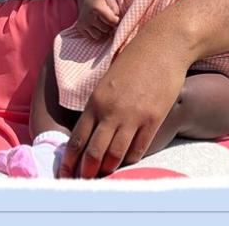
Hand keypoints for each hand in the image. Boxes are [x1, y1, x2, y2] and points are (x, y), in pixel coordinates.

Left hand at [57, 38, 185, 178]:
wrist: (162, 46)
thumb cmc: (133, 60)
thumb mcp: (107, 80)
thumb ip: (98, 104)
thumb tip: (91, 128)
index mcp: (95, 101)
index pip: (78, 138)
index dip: (71, 160)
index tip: (66, 172)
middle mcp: (110, 111)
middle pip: (93, 151)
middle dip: (86, 171)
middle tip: (83, 182)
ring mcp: (133, 116)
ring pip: (115, 154)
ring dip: (108, 169)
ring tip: (103, 177)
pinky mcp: (153, 118)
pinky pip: (139, 148)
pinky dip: (131, 159)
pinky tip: (127, 163)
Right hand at [74, 0, 119, 41]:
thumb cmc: (102, 2)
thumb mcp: (111, 1)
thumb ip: (115, 10)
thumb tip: (116, 21)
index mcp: (97, 8)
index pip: (112, 21)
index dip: (116, 20)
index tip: (115, 17)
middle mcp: (89, 16)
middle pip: (106, 29)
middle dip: (109, 26)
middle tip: (107, 21)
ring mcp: (83, 23)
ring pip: (98, 36)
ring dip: (102, 32)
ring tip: (102, 25)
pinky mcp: (79, 27)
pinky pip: (91, 38)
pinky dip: (95, 34)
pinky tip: (96, 28)